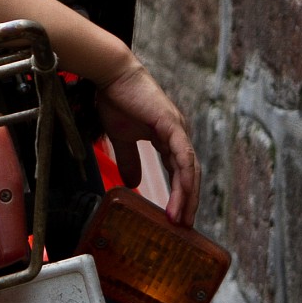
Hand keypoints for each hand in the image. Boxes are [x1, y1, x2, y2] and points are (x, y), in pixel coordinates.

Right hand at [93, 55, 200, 226]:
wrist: (112, 76)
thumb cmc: (117, 100)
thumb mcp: (122, 138)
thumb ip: (130, 160)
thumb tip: (132, 183)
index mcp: (168, 138)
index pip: (179, 172)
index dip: (179, 194)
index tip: (175, 217)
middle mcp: (178, 136)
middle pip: (189, 175)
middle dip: (187, 202)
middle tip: (183, 227)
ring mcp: (178, 130)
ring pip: (189, 169)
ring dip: (187, 196)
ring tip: (180, 219)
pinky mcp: (171, 125)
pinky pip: (183, 156)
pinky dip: (184, 177)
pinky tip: (182, 194)